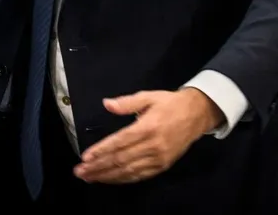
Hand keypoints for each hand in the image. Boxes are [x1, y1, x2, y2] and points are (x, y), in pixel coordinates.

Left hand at [74, 88, 223, 183]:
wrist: (198, 114)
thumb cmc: (170, 103)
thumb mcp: (149, 96)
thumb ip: (127, 102)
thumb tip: (106, 104)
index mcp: (148, 126)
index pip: (120, 141)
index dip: (101, 150)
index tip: (85, 157)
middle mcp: (153, 145)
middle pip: (121, 159)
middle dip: (98, 167)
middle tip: (79, 171)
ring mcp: (159, 158)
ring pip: (129, 171)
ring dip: (107, 176)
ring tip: (89, 177)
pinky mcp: (163, 166)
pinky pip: (140, 175)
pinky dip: (123, 179)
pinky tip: (110, 179)